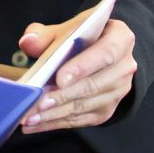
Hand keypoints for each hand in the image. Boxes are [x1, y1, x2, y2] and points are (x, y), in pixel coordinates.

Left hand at [17, 12, 137, 132]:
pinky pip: (80, 119)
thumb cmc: (80, 38)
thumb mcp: (66, 29)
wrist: (96, 53)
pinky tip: (34, 124)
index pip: (105, 53)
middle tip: (37, 104)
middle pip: (93, 85)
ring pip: (85, 105)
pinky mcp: (106, 110)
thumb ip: (44, 34)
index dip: (82, 67)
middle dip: (63, 97)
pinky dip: (55, 122)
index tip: (59, 79)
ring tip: (29, 117)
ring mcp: (117, 92)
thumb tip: (28, 41)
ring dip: (55, 114)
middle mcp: (125, 67)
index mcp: (121, 38)